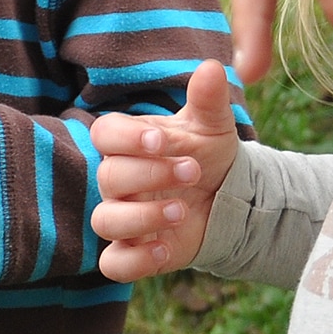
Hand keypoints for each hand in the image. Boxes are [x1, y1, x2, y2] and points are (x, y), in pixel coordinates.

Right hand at [87, 60, 241, 280]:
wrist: (227, 201)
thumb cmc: (209, 156)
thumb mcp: (213, 127)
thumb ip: (208, 99)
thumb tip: (211, 68)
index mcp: (129, 145)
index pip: (105, 135)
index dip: (127, 139)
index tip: (162, 142)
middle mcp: (118, 181)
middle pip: (108, 178)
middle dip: (150, 175)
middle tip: (194, 172)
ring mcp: (122, 217)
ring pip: (105, 221)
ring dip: (142, 217)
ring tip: (182, 211)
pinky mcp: (132, 252)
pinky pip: (113, 264)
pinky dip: (134, 260)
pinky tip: (167, 248)